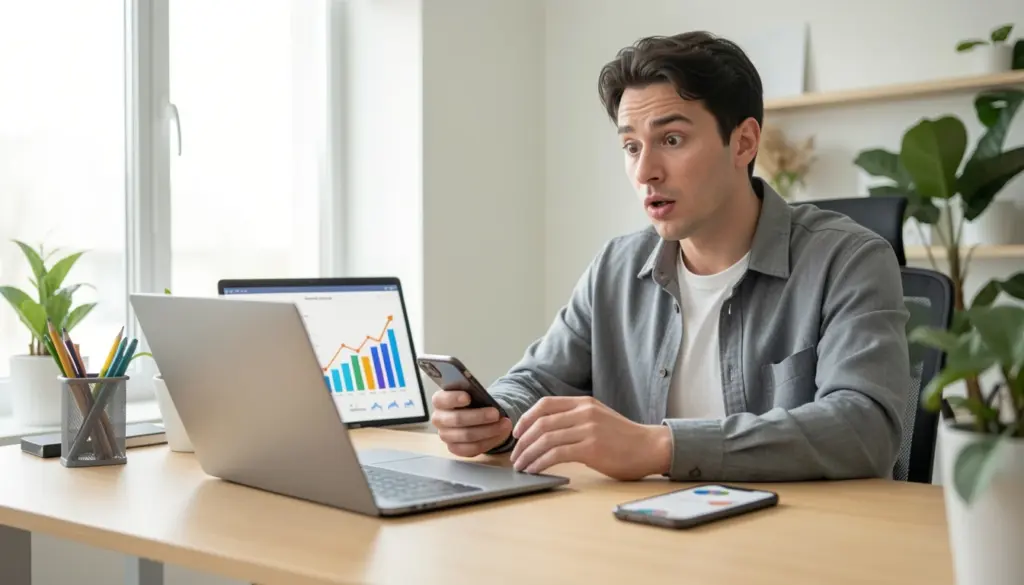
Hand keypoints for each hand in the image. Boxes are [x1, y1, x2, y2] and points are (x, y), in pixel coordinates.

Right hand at [431, 390, 512, 456]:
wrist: (474, 417)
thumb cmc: (472, 402)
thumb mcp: (472, 394)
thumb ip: (474, 394)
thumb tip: (484, 398)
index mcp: (439, 401)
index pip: (441, 400)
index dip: (453, 398)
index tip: (468, 397)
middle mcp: (438, 419)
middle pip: (457, 419)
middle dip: (479, 417)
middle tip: (496, 413)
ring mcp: (445, 436)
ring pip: (467, 436)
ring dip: (489, 430)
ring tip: (505, 424)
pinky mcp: (455, 448)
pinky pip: (472, 448)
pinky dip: (490, 441)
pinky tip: (501, 433)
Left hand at [509, 396, 671, 479]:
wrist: (651, 447)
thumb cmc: (624, 438)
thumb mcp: (599, 418)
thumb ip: (576, 419)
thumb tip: (546, 432)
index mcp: (584, 402)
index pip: (545, 404)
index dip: (526, 418)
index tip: (517, 433)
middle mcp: (584, 412)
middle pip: (541, 423)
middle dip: (522, 441)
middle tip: (515, 456)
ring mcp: (588, 429)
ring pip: (546, 439)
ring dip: (528, 454)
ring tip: (521, 466)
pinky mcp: (591, 448)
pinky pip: (556, 454)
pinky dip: (541, 463)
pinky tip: (536, 470)